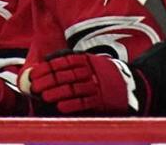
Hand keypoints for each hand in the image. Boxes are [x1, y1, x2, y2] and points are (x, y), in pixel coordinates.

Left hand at [19, 51, 142, 115]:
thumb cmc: (101, 72)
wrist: (132, 85)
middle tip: (34, 87)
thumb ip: (68, 58)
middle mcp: (92, 71)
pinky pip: (85, 102)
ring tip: (43, 97)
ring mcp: (98, 86)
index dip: (47, 68)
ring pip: (74, 89)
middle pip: (66, 75)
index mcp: (86, 59)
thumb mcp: (88, 60)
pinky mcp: (103, 101)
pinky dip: (72, 105)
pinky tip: (60, 107)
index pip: (63, 62)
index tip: (34, 74)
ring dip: (57, 93)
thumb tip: (45, 59)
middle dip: (48, 81)